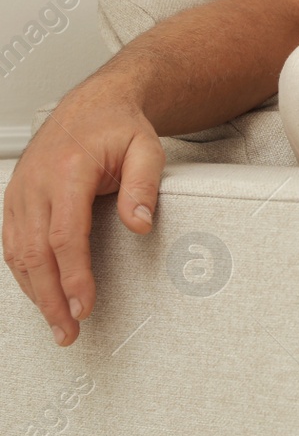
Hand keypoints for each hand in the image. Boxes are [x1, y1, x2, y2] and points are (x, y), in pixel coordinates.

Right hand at [3, 83, 164, 345]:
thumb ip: (145, 187)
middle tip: (68, 331)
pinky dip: (24, 273)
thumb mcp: (148, 149)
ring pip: (18, 252)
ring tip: (57, 324)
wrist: (94, 104)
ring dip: (35, 292)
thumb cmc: (120, 127)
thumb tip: (140, 224)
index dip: (72, 275)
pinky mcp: (16, 199)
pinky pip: (12, 243)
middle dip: (50, 297)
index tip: (83, 305)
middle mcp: (36, 182)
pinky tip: (39, 294)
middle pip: (34, 252)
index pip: (65, 235)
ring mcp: (20, 191)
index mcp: (68, 170)